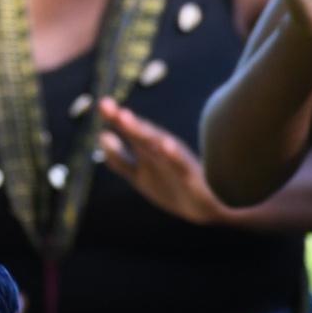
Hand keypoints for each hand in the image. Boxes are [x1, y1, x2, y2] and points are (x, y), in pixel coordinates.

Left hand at [97, 99, 234, 225]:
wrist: (211, 209)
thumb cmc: (173, 186)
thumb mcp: (139, 174)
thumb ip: (119, 158)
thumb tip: (101, 135)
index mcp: (149, 150)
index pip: (130, 132)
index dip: (115, 119)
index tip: (103, 103)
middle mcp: (162, 152)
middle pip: (141, 135)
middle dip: (125, 121)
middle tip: (106, 104)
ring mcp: (177, 164)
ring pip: (158, 145)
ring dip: (142, 131)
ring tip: (125, 118)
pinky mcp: (192, 179)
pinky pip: (182, 166)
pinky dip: (175, 155)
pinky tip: (167, 146)